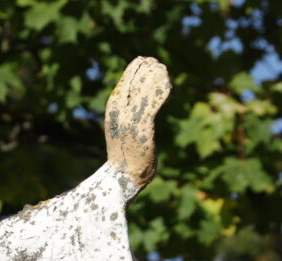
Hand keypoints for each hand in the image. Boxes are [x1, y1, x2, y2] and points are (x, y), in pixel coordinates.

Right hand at [104, 56, 171, 192]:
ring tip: (164, 70)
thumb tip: (142, 103)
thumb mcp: (124, 128)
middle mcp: (119, 110)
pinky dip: (161, 91)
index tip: (150, 63)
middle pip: (134, 80)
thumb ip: (130, 114)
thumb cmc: (126, 154)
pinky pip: (153, 103)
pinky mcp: (142, 125)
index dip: (138, 68)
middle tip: (159, 66)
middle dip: (148, 70)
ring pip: (144, 88)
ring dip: (156, 77)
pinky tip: (168, 84)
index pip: (125, 79)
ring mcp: (129, 117)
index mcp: (113, 109)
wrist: (122, 176)